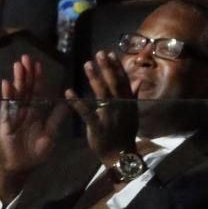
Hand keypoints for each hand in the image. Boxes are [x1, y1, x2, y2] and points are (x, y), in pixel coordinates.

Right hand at [0, 55, 69, 203]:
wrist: (21, 166)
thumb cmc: (36, 152)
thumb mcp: (51, 134)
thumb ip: (57, 118)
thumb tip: (68, 103)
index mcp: (36, 111)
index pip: (38, 91)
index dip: (39, 78)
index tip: (39, 64)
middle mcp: (25, 110)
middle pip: (27, 88)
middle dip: (27, 73)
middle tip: (27, 57)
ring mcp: (14, 114)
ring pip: (17, 93)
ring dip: (18, 79)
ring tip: (18, 65)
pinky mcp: (6, 122)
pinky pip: (6, 106)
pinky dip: (6, 95)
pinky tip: (6, 83)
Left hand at [65, 51, 139, 165]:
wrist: (121, 154)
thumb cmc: (125, 133)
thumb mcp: (133, 113)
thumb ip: (134, 96)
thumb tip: (138, 80)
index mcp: (128, 103)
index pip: (123, 81)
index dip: (117, 67)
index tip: (110, 54)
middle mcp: (120, 106)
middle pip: (113, 83)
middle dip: (106, 68)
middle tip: (99, 54)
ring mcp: (109, 115)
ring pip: (102, 93)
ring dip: (94, 78)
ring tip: (87, 64)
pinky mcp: (97, 125)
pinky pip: (86, 111)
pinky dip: (77, 101)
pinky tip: (69, 91)